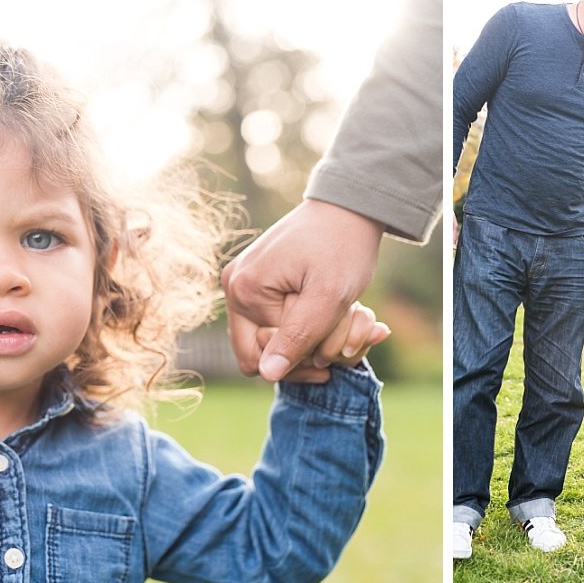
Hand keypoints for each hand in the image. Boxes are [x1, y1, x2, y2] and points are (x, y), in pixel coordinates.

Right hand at [221, 198, 383, 382]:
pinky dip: (312, 324)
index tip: (338, 347)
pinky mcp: (260, 284)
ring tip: (348, 318)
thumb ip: (297, 336)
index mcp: (243, 291)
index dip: (302, 362)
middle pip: (262, 354)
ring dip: (315, 340)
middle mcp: (235, 288)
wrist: (348, 208)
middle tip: (346, 336)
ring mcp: (245, 285)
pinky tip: (340, 312)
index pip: (262, 361)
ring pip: (275, 340)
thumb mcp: (328, 296)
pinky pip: (279, 321)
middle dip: (309, 352)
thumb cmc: (341, 247)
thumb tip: (267, 374)